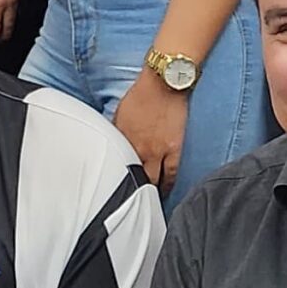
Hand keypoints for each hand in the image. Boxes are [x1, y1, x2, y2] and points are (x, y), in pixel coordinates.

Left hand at [113, 71, 188, 191]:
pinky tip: (165, 193)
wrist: (163, 84)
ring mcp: (158, 151)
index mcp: (123, 141)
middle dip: (132, 192)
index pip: (117, 168)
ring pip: (153, 180)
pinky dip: (168, 185)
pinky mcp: (174, 149)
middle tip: (130, 203)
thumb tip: (111, 145)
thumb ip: (116, 134)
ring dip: (150, 192)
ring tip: (147, 202)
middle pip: (134, 179)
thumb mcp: (119, 115)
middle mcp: (139, 149)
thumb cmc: (140, 95)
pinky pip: (171, 173)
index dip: (115, 181)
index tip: (113, 191)